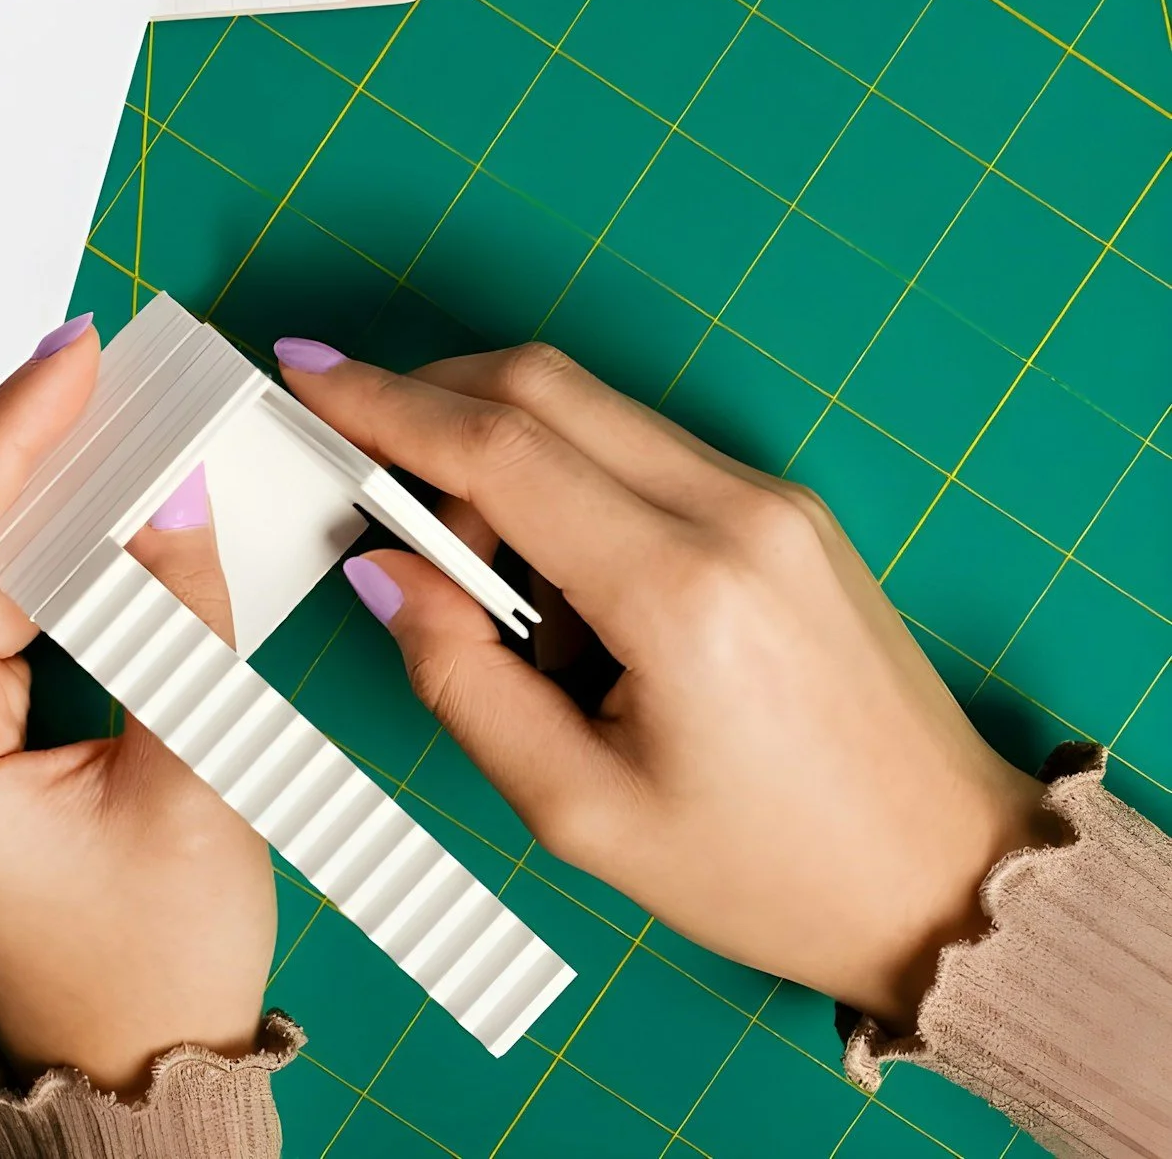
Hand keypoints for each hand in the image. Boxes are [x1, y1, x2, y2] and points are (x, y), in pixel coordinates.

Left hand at [0, 322, 275, 1091]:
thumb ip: (180, 632)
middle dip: (28, 447)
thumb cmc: (154, 970)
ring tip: (115, 412)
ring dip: (43, 493)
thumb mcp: (192, 792)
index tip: (69, 360)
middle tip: (106, 363)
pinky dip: (49, 555)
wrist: (133, 1078)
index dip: (1, 435)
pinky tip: (101, 499)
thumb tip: (172, 499)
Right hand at [277, 339, 1052, 1022]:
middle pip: (537, 385)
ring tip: (488, 588)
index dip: (383, 402)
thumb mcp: (583, 815)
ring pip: (583, 404)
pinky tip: (557, 585)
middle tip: (359, 465)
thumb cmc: (774, 870)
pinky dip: (561, 476)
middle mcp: (731, 512)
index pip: (499, 448)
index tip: (307, 376)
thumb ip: (460, 682)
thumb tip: (389, 573)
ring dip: (496, 451)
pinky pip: (634, 444)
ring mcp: (767, 495)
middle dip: (425, 401)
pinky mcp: (781, 502)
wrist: (948, 878)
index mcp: (681, 592)